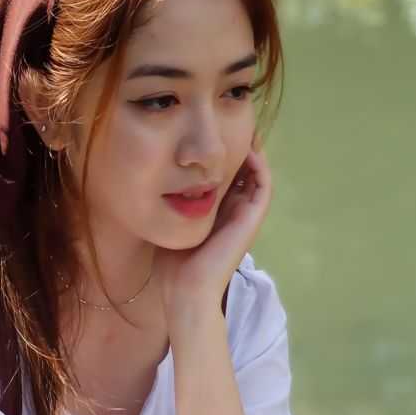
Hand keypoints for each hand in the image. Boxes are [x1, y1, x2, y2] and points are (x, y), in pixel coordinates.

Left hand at [156, 136, 272, 325]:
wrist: (185, 291)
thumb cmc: (173, 265)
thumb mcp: (168, 223)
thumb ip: (167, 204)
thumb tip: (152, 179)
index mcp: (217, 214)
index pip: (225, 177)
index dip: (220, 155)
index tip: (209, 134)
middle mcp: (234, 212)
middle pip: (242, 171)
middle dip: (236, 147)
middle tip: (228, 123)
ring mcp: (245, 216)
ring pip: (256, 175)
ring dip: (251, 151)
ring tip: (242, 127)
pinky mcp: (251, 220)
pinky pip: (263, 185)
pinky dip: (259, 165)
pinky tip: (247, 148)